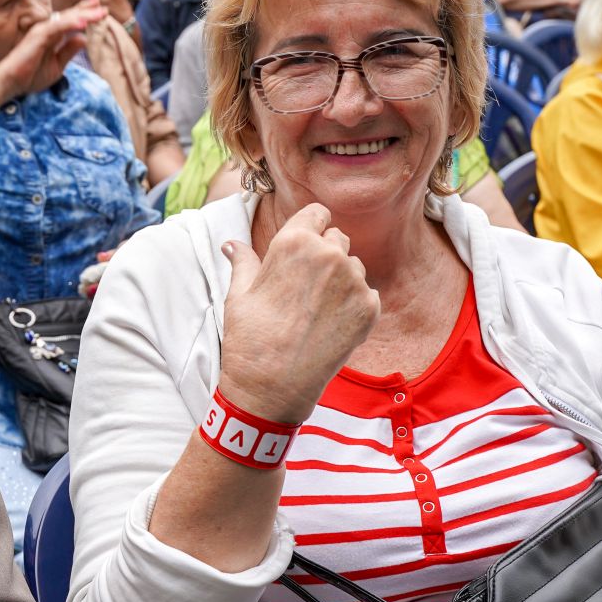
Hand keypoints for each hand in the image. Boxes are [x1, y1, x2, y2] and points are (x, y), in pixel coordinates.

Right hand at [0, 0, 104, 99]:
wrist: (11, 83)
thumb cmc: (30, 75)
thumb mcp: (57, 65)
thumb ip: (69, 51)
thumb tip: (83, 39)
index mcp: (51, 35)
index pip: (71, 21)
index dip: (85, 14)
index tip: (102, 10)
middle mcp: (47, 29)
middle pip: (71, 15)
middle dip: (88, 9)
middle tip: (103, 3)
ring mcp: (42, 31)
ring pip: (67, 19)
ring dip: (84, 14)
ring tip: (100, 12)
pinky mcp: (38, 36)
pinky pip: (57, 27)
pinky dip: (71, 24)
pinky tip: (84, 23)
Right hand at [218, 203, 379, 422]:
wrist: (273, 388)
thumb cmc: (249, 339)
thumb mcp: (238, 295)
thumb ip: (243, 262)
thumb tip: (232, 244)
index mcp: (295, 243)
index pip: (317, 213)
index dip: (309, 227)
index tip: (304, 245)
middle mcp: (330, 255)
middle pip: (337, 237)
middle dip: (324, 253)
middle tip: (304, 285)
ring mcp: (354, 282)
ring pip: (354, 266)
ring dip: (341, 279)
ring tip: (315, 309)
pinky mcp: (370, 309)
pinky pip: (367, 293)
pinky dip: (353, 305)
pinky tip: (330, 324)